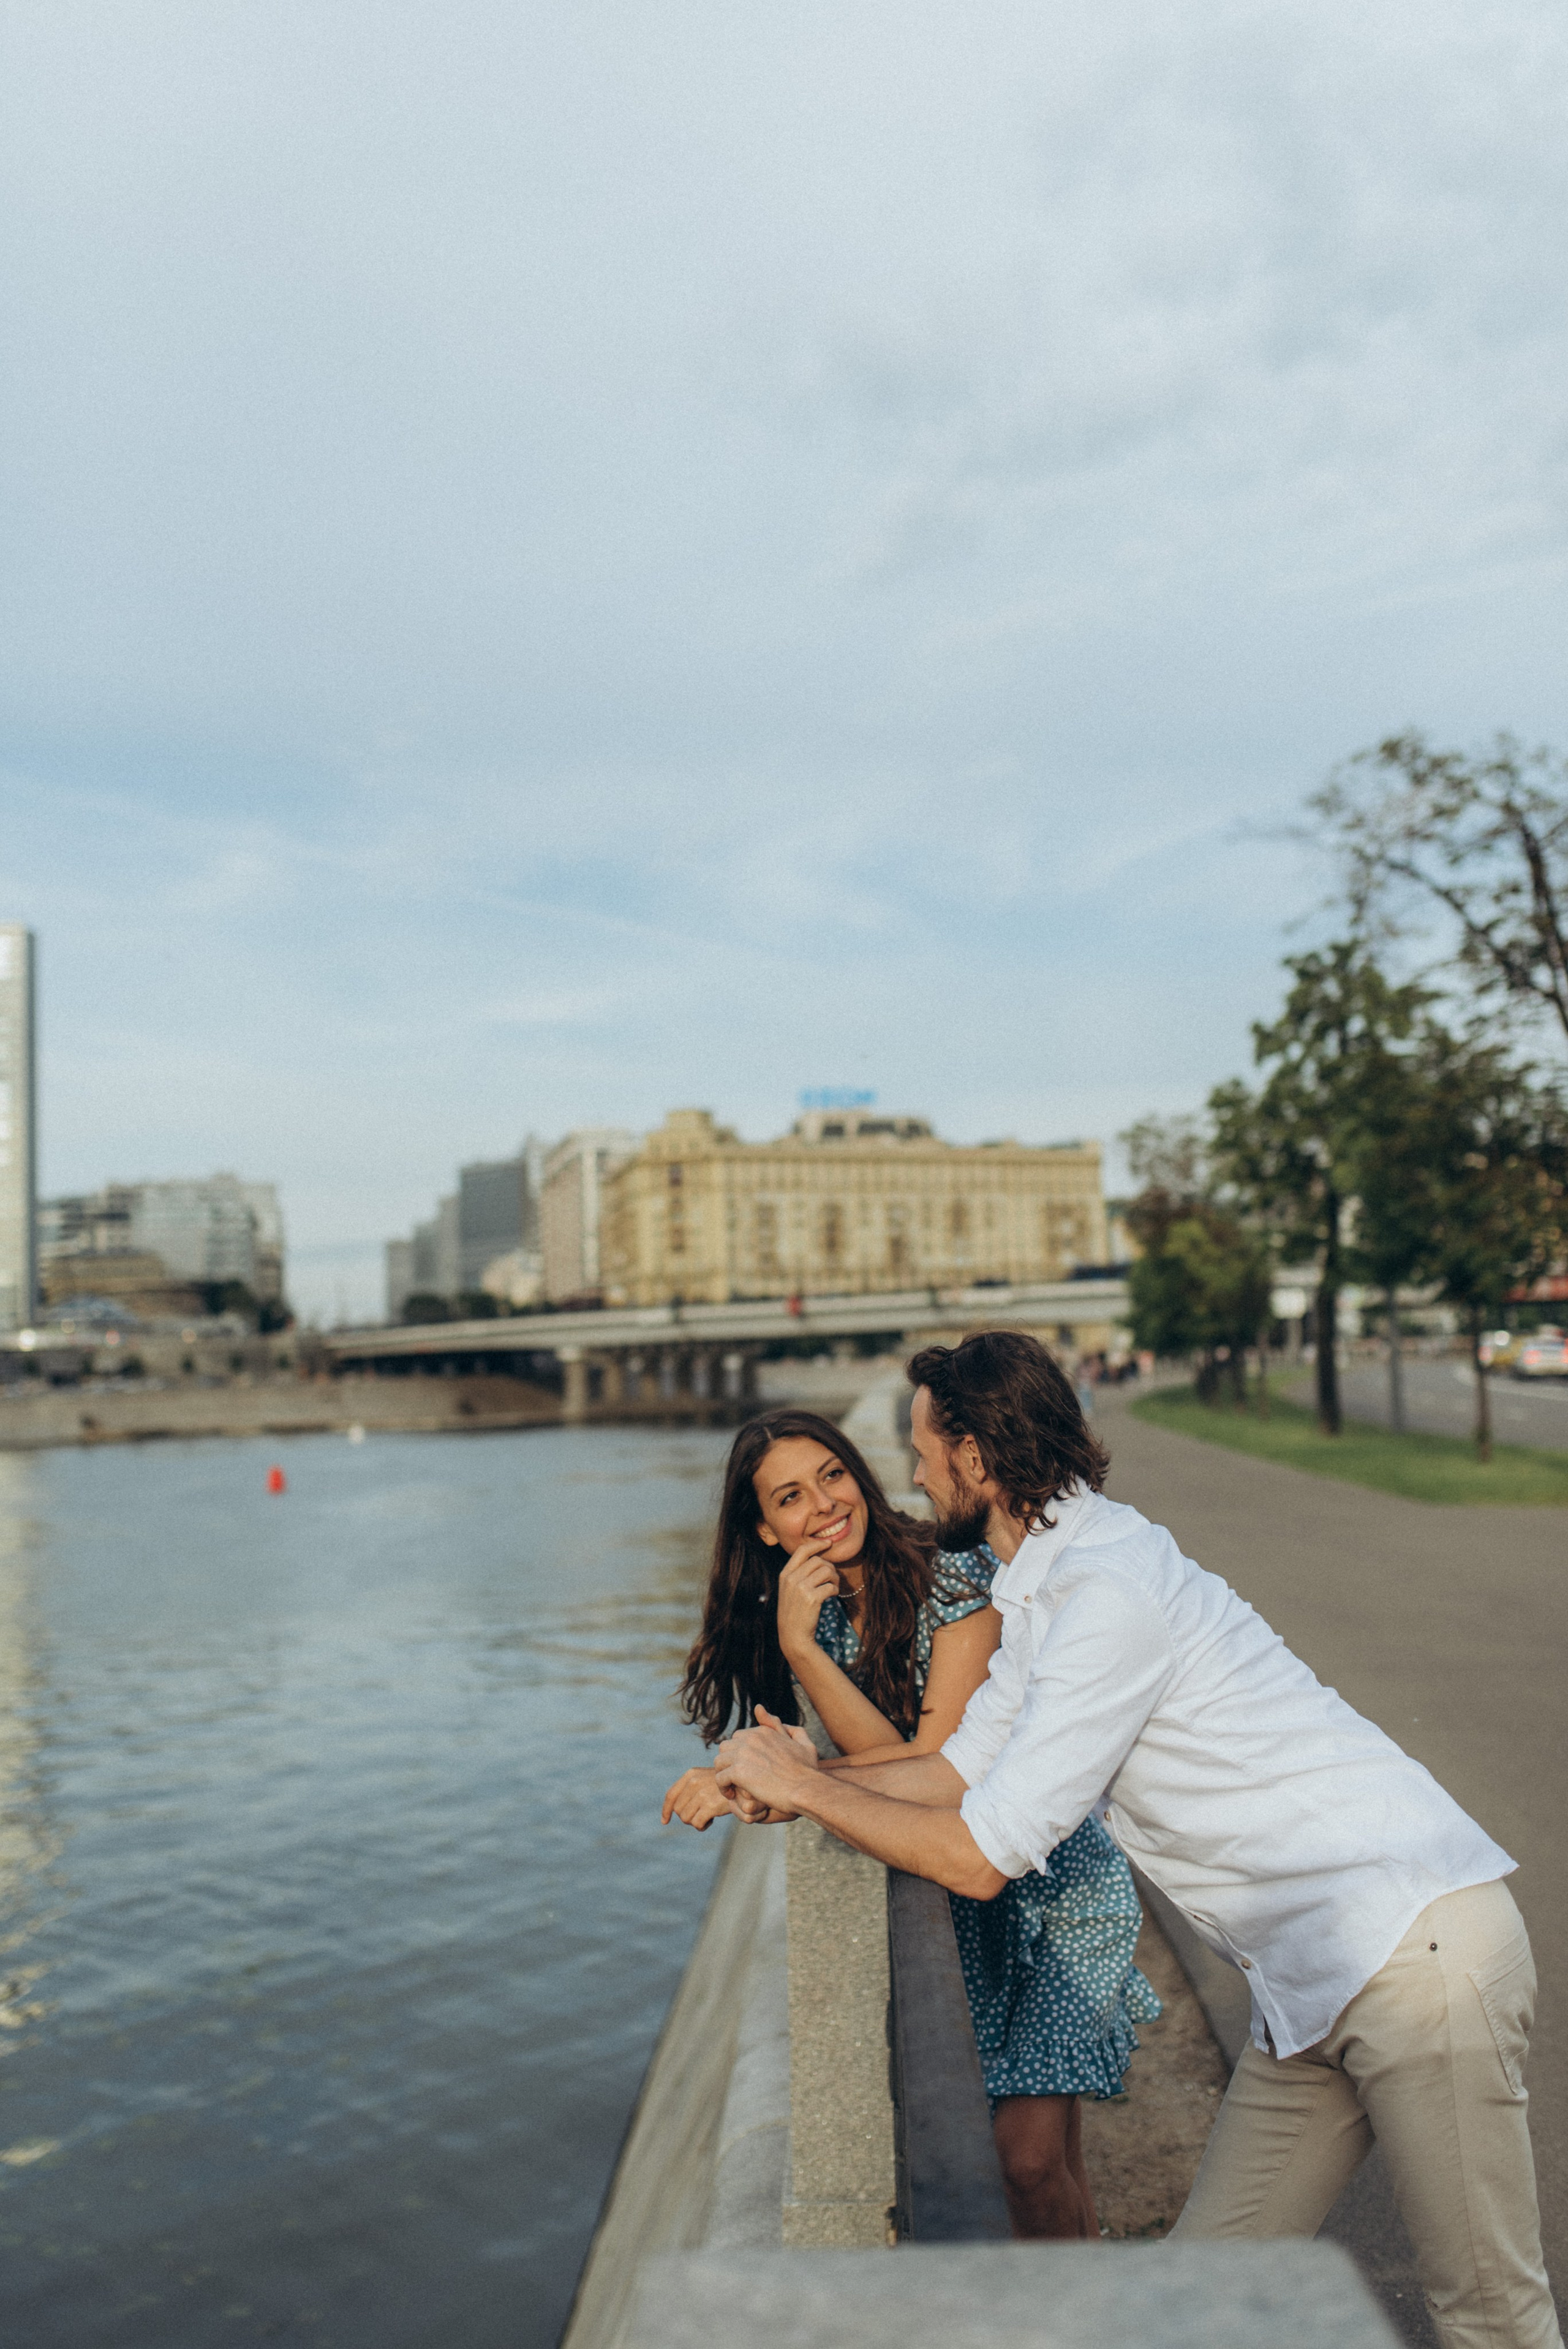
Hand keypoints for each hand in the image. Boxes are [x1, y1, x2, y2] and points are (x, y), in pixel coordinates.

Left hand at [661, 1766, 734, 1831]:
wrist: (744, 1786)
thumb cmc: (724, 1786)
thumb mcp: (704, 1779)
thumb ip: (689, 1789)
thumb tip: (673, 1810)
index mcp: (690, 1775)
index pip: (671, 1795)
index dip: (666, 1810)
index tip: (665, 1821)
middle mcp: (694, 1782)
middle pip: (678, 1810)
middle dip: (687, 1816)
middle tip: (700, 1814)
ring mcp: (702, 1794)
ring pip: (686, 1819)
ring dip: (695, 1821)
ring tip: (707, 1815)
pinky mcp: (710, 1805)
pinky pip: (697, 1824)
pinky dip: (702, 1826)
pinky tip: (711, 1820)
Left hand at [716, 1706, 819, 1815]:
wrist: (806, 1789)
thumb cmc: (808, 1770)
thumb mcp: (801, 1742)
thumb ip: (781, 1726)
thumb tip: (758, 1708)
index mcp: (763, 1731)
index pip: (739, 1737)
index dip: (740, 1754)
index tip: (746, 1768)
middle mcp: (751, 1738)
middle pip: (726, 1747)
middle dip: (729, 1762)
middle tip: (737, 1778)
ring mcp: (743, 1754)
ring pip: (719, 1761)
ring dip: (724, 1774)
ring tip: (733, 1787)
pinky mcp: (739, 1772)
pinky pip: (720, 1778)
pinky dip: (723, 1788)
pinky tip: (732, 1795)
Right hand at [775, 1537, 849, 1662]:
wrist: (793, 1636)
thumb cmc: (794, 1613)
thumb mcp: (789, 1590)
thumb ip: (799, 1574)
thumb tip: (820, 1560)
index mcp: (785, 1574)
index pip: (802, 1550)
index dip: (817, 1544)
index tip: (828, 1543)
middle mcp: (792, 1579)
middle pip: (818, 1561)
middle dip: (830, 1567)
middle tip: (832, 1578)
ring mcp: (801, 1588)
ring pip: (827, 1571)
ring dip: (834, 1578)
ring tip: (833, 1586)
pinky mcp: (812, 1598)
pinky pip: (831, 1586)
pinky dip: (835, 1590)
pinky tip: (832, 1596)